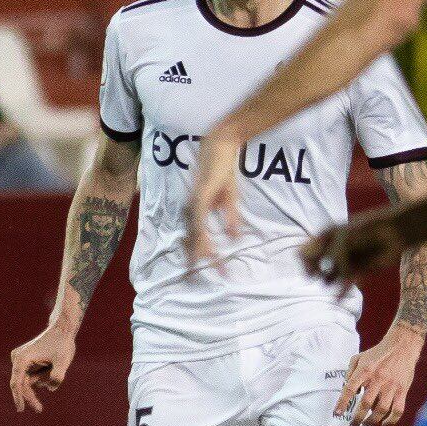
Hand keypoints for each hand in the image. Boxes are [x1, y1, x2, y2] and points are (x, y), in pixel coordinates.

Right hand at [9, 323, 75, 412]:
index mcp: (22, 358)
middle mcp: (18, 358)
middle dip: (31, 396)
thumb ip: (58, 376)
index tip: (21, 409)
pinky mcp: (25, 360)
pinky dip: (43, 375)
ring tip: (54, 364)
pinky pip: (32, 375)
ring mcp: (20, 359)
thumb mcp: (63, 361)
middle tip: (39, 409)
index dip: (18, 397)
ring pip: (29, 380)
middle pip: (22, 384)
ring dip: (43, 379)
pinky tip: (51, 363)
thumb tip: (50, 389)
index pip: (17, 382)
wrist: (62, 329)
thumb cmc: (62, 344)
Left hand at [184, 132, 242, 266]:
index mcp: (197, 211)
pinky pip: (200, 220)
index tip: (209, 271)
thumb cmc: (223, 171)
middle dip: (198, 260)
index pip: (197, 237)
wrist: (221, 147)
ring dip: (200, 252)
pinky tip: (207, 247)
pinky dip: (202, 235)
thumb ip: (231, 218)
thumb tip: (234, 238)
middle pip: (193, 239)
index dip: (200, 255)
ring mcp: (195, 203)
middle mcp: (192, 209)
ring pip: (195, 233)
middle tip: (201, 278)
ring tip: (205, 268)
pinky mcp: (201, 197)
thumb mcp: (231, 199)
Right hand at [301, 210, 407, 291]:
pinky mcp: (358, 272)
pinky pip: (345, 285)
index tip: (310, 265)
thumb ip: (331, 259)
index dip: (304, 262)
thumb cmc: (364, 230)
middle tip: (321, 272)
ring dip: (328, 281)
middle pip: (315, 266)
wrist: (391, 232)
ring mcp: (345, 262)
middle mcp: (333, 251)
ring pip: (329, 278)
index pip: (304, 253)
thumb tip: (326, 280)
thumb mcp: (341, 240)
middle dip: (315, 271)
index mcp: (325, 238)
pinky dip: (342, 293)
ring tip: (334, 278)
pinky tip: (338, 300)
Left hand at [334, 329, 421, 425]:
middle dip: (357, 418)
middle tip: (353, 425)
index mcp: (365, 370)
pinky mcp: (402, 390)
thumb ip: (350, 372)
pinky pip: (397, 410)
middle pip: (365, 404)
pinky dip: (391, 421)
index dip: (342, 403)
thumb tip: (350, 390)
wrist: (402, 345)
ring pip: (381, 410)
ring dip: (372, 421)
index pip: (350, 389)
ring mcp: (391, 386)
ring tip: (366, 424)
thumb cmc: (378, 353)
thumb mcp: (359, 357)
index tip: (337, 413)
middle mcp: (377, 379)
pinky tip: (384, 424)